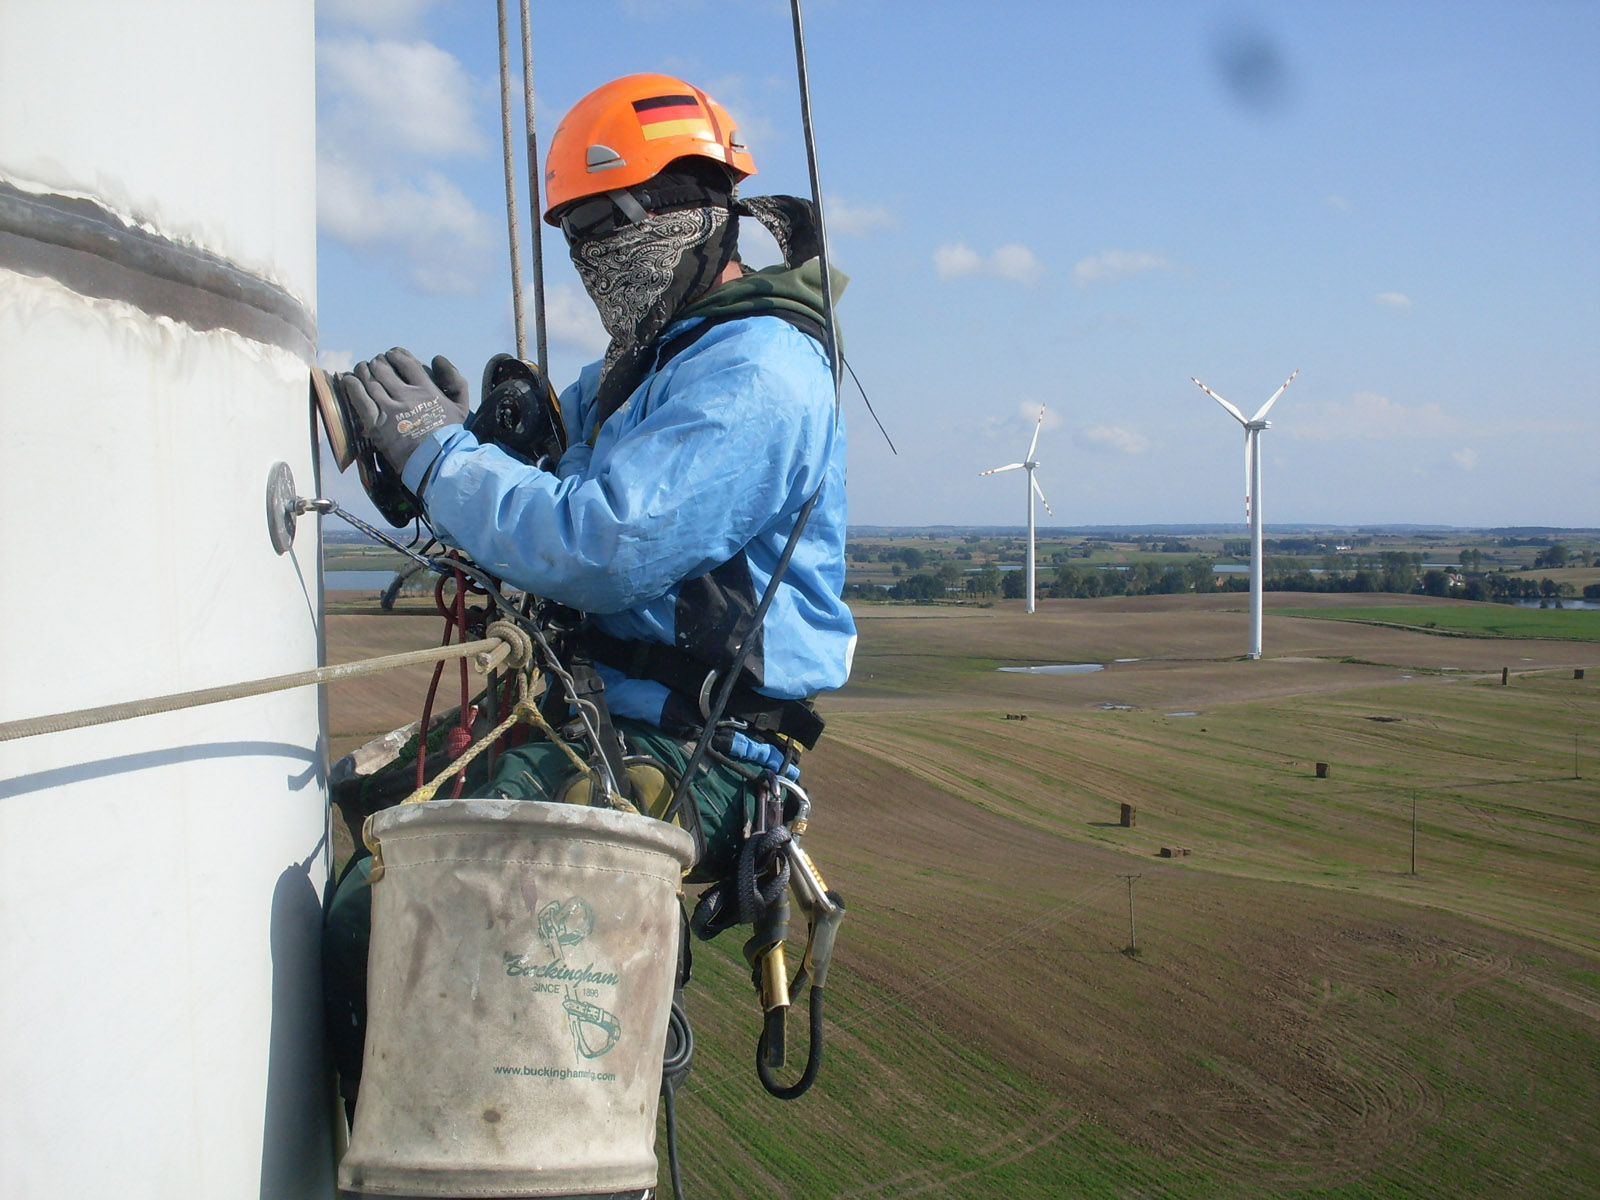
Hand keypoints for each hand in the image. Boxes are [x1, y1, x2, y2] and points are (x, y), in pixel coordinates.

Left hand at [337, 348, 469, 475]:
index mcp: (426, 389)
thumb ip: (455, 379)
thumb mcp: (462, 406)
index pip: (405, 361)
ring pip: (369, 380)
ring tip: (361, 368)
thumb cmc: (450, 436)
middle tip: (376, 364)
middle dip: (378, 362)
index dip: (395, 354)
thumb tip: (437, 358)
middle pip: (383, 368)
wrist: (437, 462)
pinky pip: (359, 399)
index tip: (392, 355)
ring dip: (362, 370)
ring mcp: (390, 409)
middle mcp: (406, 395)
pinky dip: (351, 386)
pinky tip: (347, 379)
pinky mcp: (376, 424)